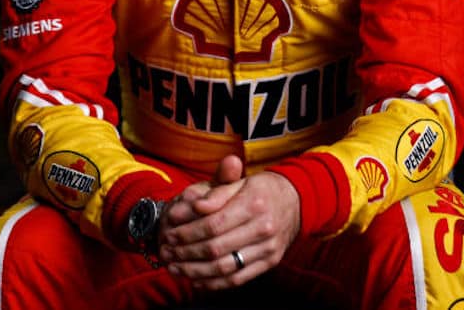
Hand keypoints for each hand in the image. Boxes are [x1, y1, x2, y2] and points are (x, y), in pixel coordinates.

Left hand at [160, 155, 300, 289]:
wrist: (296, 201)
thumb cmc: (262, 189)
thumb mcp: (241, 181)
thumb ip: (216, 192)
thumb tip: (193, 206)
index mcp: (254, 203)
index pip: (213, 224)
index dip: (188, 232)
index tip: (171, 234)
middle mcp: (264, 227)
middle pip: (216, 247)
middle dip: (186, 253)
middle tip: (167, 252)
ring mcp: (269, 248)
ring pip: (224, 268)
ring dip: (194, 271)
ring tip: (175, 268)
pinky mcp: (270, 262)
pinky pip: (237, 279)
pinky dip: (213, 283)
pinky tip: (196, 279)